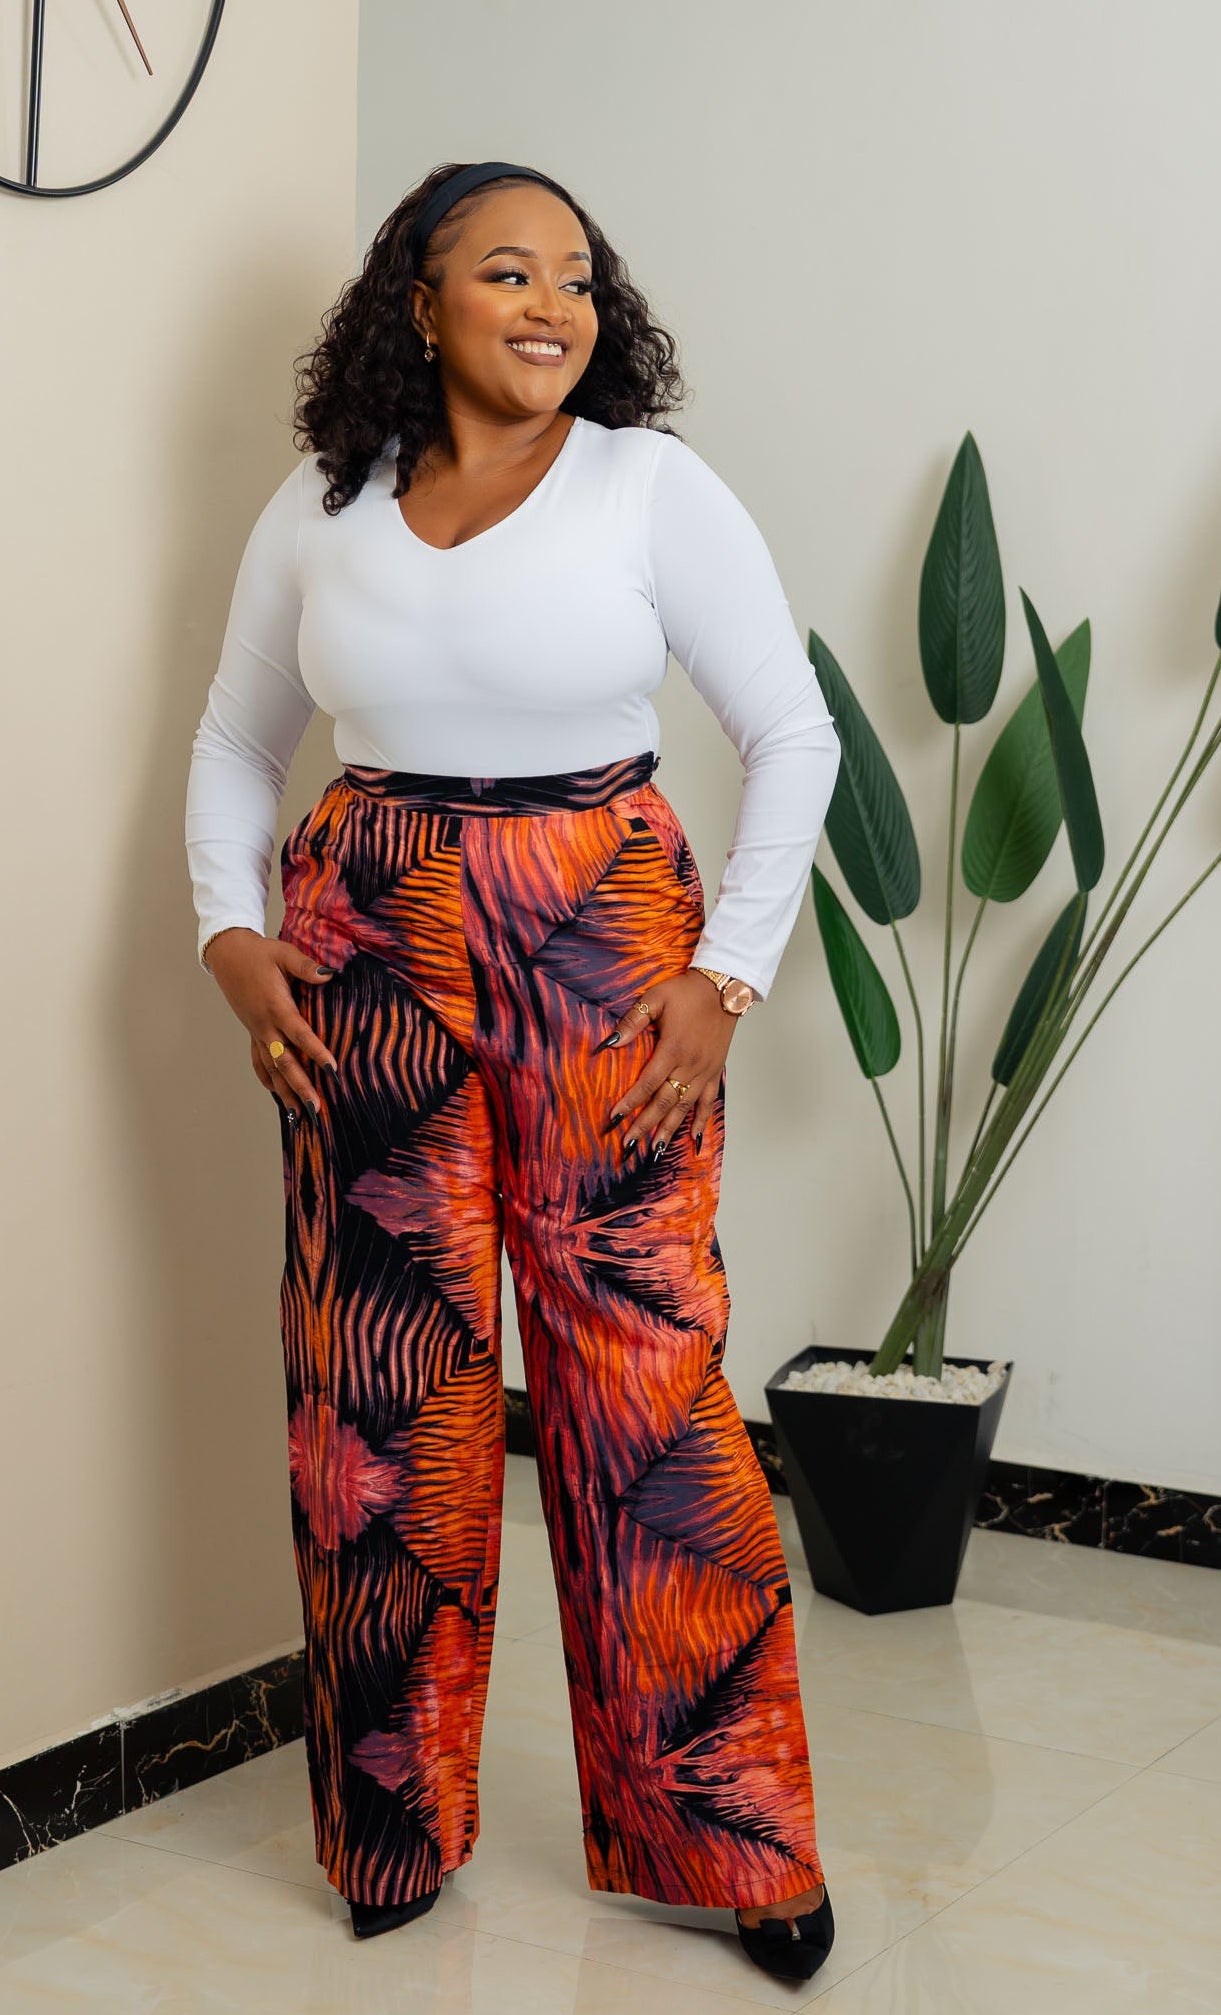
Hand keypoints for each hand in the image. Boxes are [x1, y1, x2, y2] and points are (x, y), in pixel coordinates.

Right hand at [203, 928, 338, 1123]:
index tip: (333, 1071)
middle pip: (285, 1063)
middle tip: (316, 1109)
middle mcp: (265, 1025)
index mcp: (277, 1007)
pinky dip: (268, 1079)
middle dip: (301, 1087)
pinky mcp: (253, 1031)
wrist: (228, 955)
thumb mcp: (284, 954)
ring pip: (271, 1068)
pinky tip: (277, 1094)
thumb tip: (328, 975)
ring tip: (298, 1115)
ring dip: (285, 1092)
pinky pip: (259, 1061)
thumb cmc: (260, 953)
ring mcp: (257, 1031)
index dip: (317, 1053)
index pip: (300, 1035)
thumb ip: (306, 967)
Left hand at [597, 968, 747, 1157]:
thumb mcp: (655, 998)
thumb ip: (633, 1021)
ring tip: (654, 1150)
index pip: (646, 1083)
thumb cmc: (687, 992)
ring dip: (668, 1129)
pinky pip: (707, 1102)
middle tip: (628, 1145)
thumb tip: (610, 1043)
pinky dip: (700, 1121)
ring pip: (684, 1108)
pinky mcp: (714, 1071)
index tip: (614, 1118)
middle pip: (663, 1102)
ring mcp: (704, 1071)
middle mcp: (689, 1066)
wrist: (724, 988)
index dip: (630, 1103)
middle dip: (644, 1125)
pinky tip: (693, 1138)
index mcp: (672, 1049)